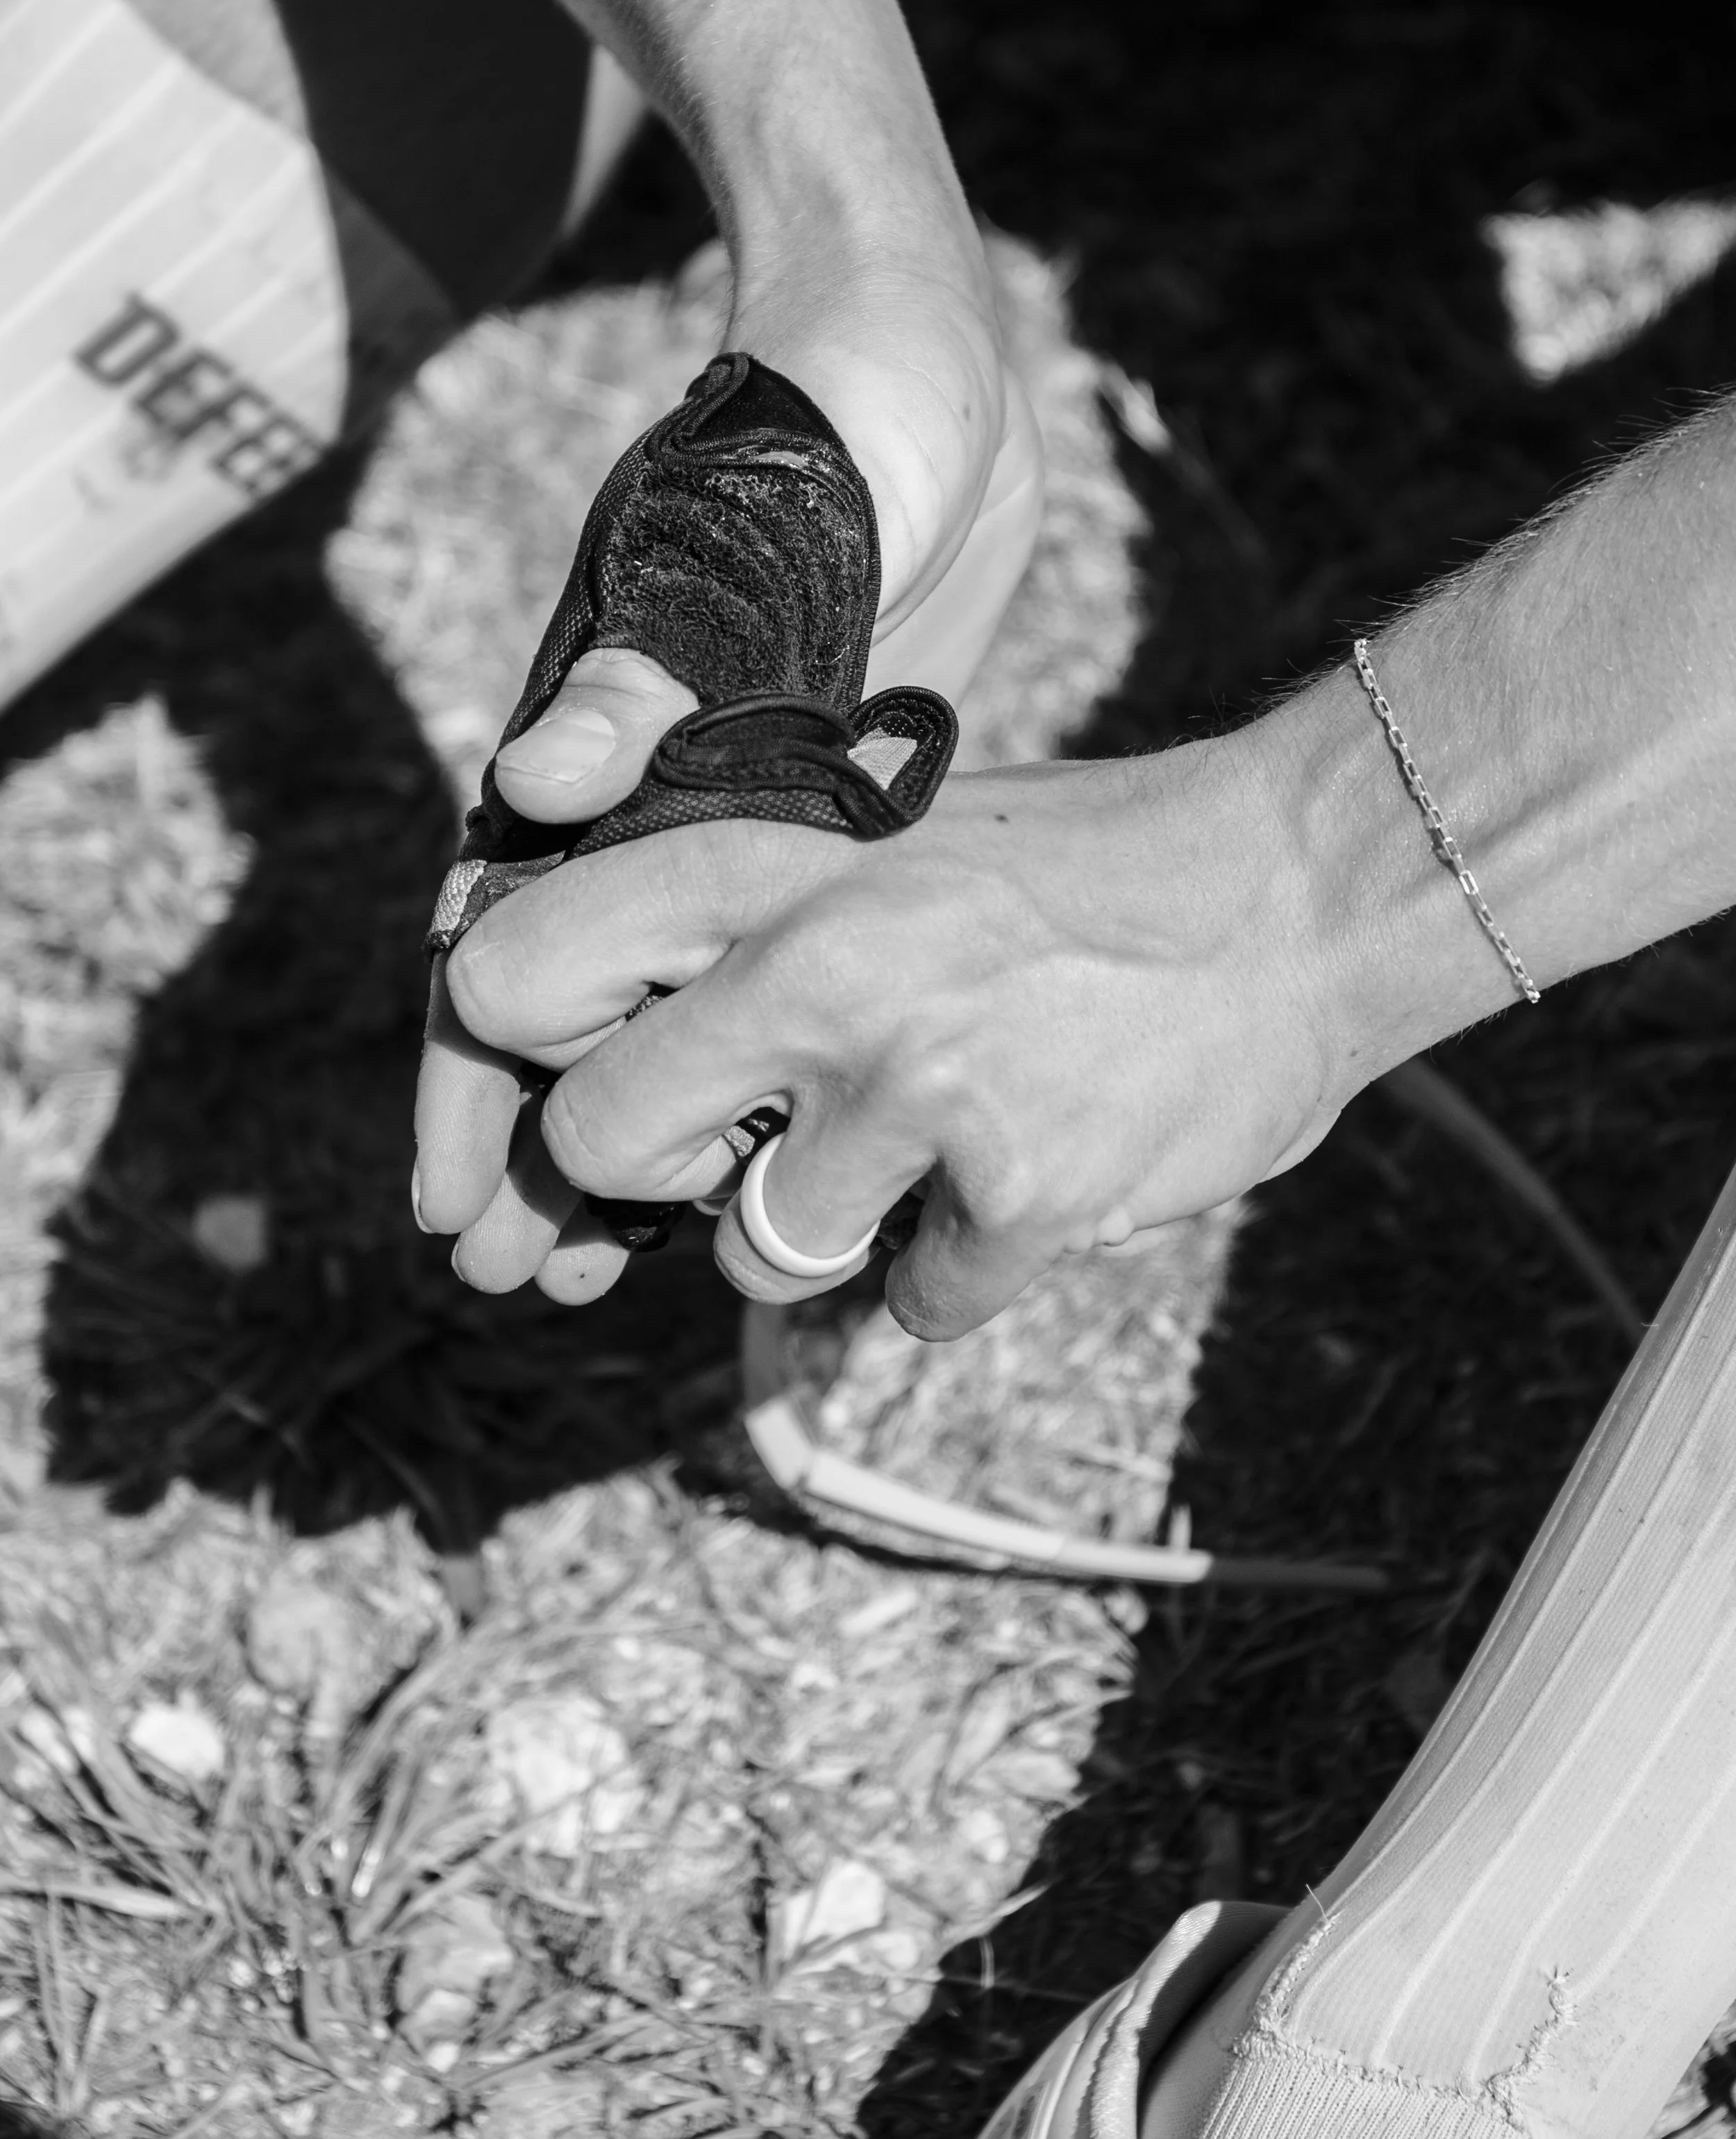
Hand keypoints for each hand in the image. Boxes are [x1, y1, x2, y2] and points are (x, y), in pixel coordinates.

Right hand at [415, 279, 1043, 1298]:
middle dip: (546, 1139)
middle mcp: (646, 792)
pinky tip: (778, 1134)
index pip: (503, 944)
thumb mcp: (731, 543)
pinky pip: (769, 959)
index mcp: (596, 745)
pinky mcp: (830, 800)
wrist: (917, 362)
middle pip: (572, 1002)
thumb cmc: (813, 432)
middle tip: (542, 1284)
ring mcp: (736, 802)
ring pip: (667, 1001)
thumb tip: (536, 784)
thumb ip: (645, 672)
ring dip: (646, 1119)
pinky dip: (754, 1052)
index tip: (457, 1210)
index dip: (472, 1083)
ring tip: (635, 1256)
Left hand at [423, 729, 1353, 1335]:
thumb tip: (594, 1032)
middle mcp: (822, 970)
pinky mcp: (1023, 1200)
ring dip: (826, 1224)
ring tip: (932, 1139)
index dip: (530, 1045)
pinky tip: (1028, 1176)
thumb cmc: (1079, 864)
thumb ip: (744, 915)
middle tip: (744, 1135)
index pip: (516, 975)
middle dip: (652, 1167)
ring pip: (754, 1248)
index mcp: (773, 858)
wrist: (1302, 889)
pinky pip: (909, 1305)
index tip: (584, 1060)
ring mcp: (923, 1091)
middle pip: (596, 1141)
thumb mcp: (888, 834)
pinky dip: (959, 1265)